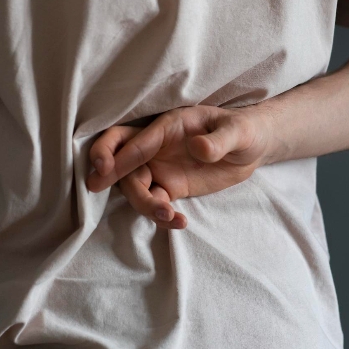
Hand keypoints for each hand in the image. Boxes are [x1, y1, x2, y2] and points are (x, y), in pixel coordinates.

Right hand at [85, 104, 273, 229]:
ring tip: (168, 216)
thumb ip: (219, 140)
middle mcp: (157, 147)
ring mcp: (161, 168)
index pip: (136, 141)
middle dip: (108, 171)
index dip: (118, 154)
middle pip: (123, 160)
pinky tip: (179, 222)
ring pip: (135, 186)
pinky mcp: (171, 187)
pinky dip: (161, 216)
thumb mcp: (238, 131)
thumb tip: (199, 149)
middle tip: (95, 186)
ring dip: (144, 203)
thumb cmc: (243, 130)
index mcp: (168, 126)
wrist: (253, 148)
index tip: (103, 169)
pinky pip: (155, 202)